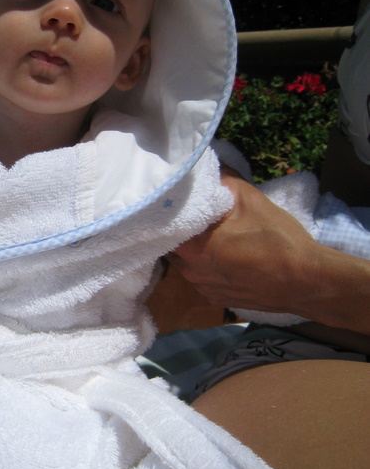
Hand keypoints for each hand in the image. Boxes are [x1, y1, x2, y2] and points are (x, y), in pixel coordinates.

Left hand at [167, 170, 321, 314]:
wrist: (305, 281)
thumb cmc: (276, 239)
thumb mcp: (250, 199)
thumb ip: (223, 180)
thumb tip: (209, 168)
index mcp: (191, 247)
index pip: (163, 228)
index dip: (168, 214)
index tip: (173, 202)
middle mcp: (190, 272)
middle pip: (173, 247)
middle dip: (181, 232)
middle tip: (195, 217)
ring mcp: (203, 289)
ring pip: (187, 265)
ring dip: (195, 251)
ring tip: (213, 237)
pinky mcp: (217, 301)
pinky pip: (204, 280)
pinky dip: (209, 269)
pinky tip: (227, 259)